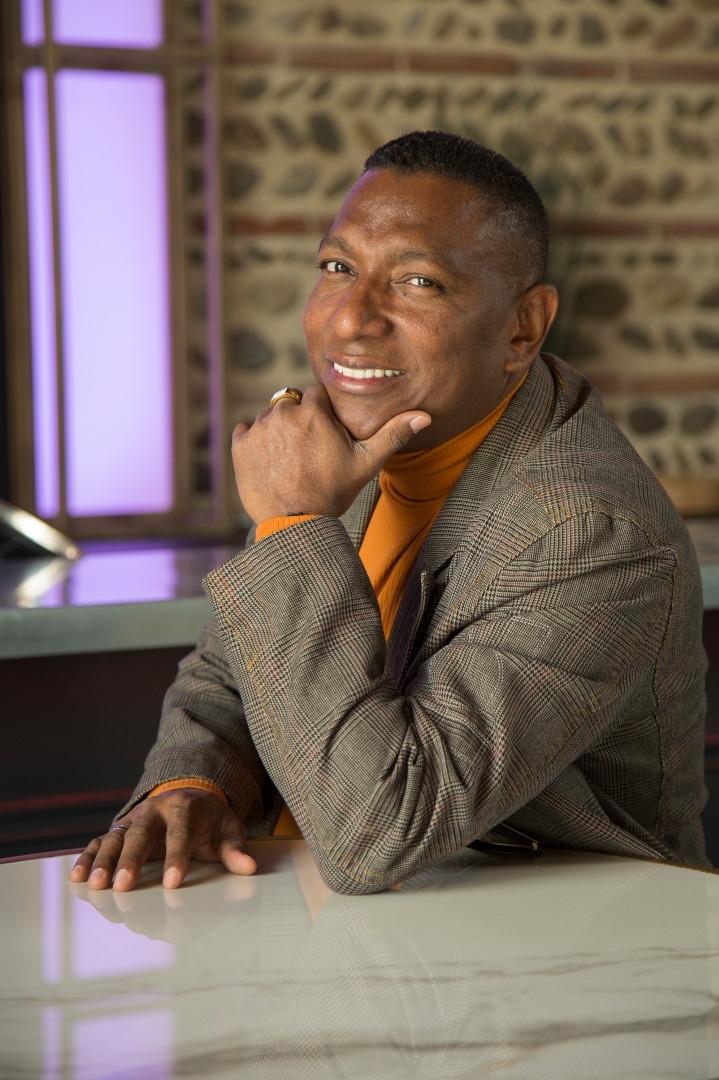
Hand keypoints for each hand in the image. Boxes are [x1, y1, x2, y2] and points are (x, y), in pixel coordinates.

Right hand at [68, 788, 256, 891]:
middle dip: (131, 860)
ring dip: (104, 861)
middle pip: (140, 834)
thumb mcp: (228, 828)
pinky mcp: (120, 829)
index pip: (180, 832)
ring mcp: (134, 819)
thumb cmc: (210, 819)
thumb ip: (235, 848)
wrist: (190, 795)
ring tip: (96, 885)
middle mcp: (154, 810)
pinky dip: (88, 857)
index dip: (177, 857)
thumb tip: (247, 867)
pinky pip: (100, 841)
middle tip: (123, 886)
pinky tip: (78, 876)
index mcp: (184, 807)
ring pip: (115, 837)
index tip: (173, 883)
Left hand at [231, 383, 430, 523]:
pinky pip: (246, 431)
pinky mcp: (240, 444)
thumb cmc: (333, 493)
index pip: (317, 394)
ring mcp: (258, 428)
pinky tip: (271, 464)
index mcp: (313, 411)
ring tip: (290, 461)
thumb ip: (393, 434)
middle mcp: (283, 412)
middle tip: (308, 451)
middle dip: (299, 420)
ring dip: (277, 431)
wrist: (295, 525)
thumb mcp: (366, 464)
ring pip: (269, 417)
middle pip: (291, 403)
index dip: (322, 413)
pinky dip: (255, 443)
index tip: (325, 434)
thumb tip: (424, 416)